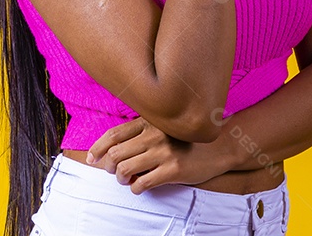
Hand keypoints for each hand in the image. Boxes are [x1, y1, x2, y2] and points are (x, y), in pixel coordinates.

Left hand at [87, 116, 226, 194]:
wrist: (219, 146)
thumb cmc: (185, 139)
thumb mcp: (162, 127)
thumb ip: (141, 131)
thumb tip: (112, 148)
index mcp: (148, 122)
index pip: (113, 134)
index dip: (98, 147)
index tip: (91, 158)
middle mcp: (153, 135)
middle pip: (115, 153)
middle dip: (109, 166)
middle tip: (113, 172)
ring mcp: (163, 152)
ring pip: (125, 169)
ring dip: (121, 179)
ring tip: (127, 180)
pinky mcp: (173, 170)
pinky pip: (143, 183)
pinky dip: (136, 188)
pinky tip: (139, 187)